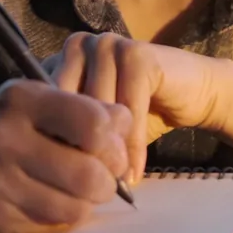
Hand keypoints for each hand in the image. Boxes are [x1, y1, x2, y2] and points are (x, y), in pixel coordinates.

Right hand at [0, 79, 131, 232]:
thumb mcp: (28, 102)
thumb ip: (78, 108)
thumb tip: (127, 123)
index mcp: (22, 99)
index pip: (93, 123)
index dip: (115, 143)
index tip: (112, 150)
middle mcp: (6, 136)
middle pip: (89, 173)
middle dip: (107, 181)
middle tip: (102, 178)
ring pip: (74, 206)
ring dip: (86, 203)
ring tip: (77, 191)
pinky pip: (50, 224)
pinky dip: (60, 216)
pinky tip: (50, 200)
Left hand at [45, 32, 227, 181]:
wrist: (193, 93)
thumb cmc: (140, 114)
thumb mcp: (97, 128)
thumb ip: (71, 136)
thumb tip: (43, 175)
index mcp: (60, 59)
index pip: (40, 105)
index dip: (51, 145)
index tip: (62, 183)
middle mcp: (78, 46)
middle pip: (64, 108)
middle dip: (78, 150)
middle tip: (91, 188)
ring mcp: (106, 44)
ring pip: (95, 110)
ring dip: (107, 152)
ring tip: (114, 183)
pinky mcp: (136, 52)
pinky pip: (126, 108)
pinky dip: (132, 145)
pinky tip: (135, 171)